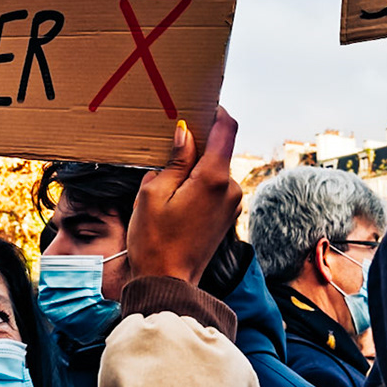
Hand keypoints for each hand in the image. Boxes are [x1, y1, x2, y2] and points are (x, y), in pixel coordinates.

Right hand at [126, 109, 243, 285]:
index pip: (226, 128)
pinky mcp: (228, 217)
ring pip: (215, 170)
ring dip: (195, 168)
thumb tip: (186, 133)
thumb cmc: (154, 240)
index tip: (199, 103)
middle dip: (196, 145)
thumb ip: (175, 160)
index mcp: (215, 178)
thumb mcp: (154, 192)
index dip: (215, 111)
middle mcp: (231, 188)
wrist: (167, 282)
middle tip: (168, 145)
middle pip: (219, 150)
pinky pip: (215, 189)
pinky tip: (176, 198)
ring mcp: (232, 204)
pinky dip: (199, 185)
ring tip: (167, 182)